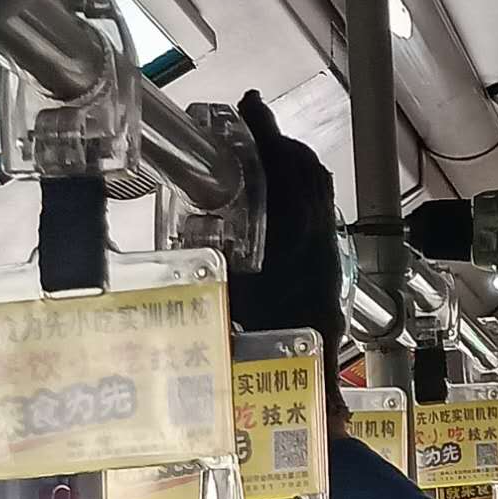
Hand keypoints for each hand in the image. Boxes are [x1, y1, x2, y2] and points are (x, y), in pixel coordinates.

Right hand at [230, 90, 346, 416]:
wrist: (313, 394)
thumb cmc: (266, 355)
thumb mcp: (226, 309)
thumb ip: (201, 279)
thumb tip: (162, 257)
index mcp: (294, 241)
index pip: (284, 172)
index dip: (267, 133)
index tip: (251, 105)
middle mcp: (320, 241)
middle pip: (310, 173)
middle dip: (283, 144)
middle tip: (254, 130)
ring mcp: (333, 254)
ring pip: (321, 193)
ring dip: (296, 169)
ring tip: (266, 159)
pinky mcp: (334, 269)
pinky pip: (323, 215)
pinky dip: (304, 196)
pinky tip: (279, 208)